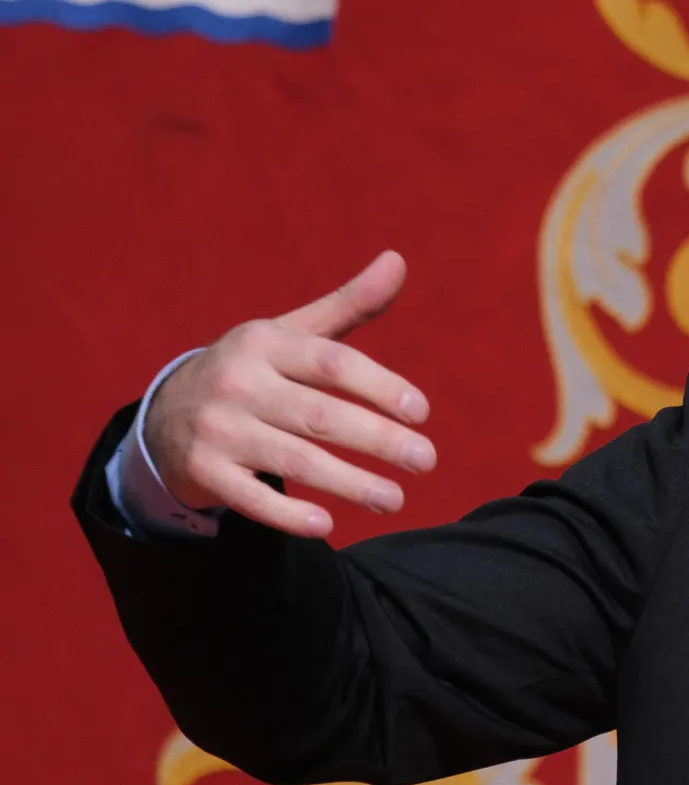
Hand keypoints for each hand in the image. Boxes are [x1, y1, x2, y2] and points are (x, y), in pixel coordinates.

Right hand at [144, 251, 435, 537]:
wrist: (164, 416)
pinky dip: (288, 514)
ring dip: (349, 483)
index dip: (379, 386)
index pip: (332, 364)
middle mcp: (238, 383)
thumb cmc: (252, 371)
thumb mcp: (290, 333)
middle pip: (320, 416)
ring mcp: (217, 430)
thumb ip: (347, 305)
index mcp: (265, 343)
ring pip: (294, 460)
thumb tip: (397, 260)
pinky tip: (328, 524)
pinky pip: (250, 498)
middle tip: (427, 460)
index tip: (421, 412)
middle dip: (379, 441)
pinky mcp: (203, 472)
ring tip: (395, 498)